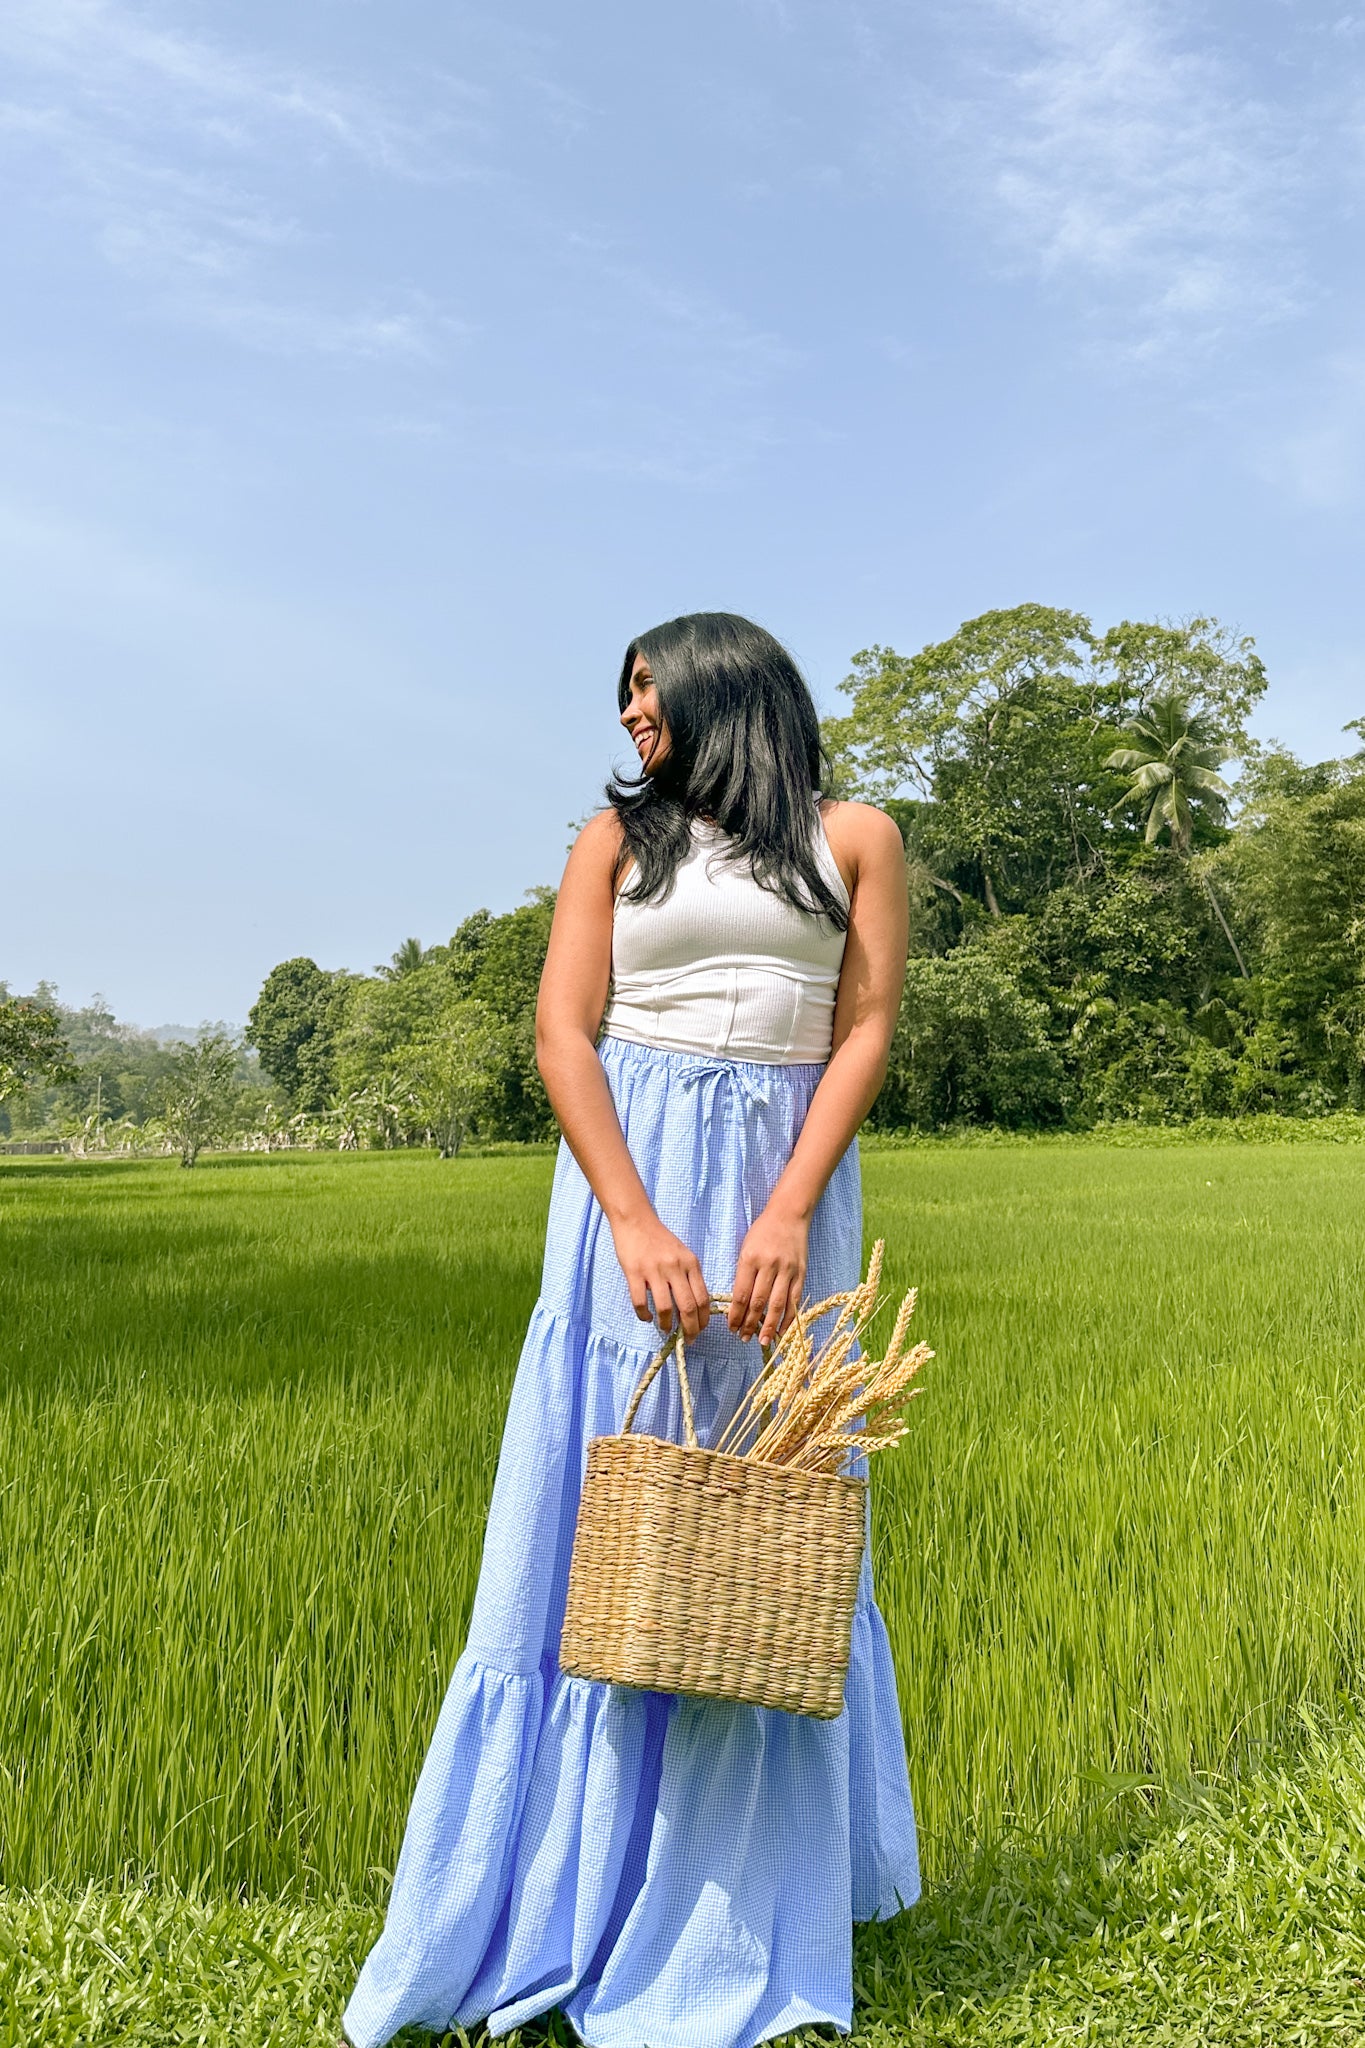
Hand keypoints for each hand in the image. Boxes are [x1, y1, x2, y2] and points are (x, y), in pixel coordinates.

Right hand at [611, 1213, 710, 1339]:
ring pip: (665, 1308)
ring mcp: (654, 1270)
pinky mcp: (634, 1272)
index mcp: (691, 1263)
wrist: (636, 1220)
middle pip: (688, 1307)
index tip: (700, 1331)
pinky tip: (647, 1317)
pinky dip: (644, 1315)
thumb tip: (693, 1308)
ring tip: (665, 1329)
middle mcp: (675, 1267)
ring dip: (666, 1324)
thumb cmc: (660, 1239)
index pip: (703, 1298)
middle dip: (690, 1329)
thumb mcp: (683, 1255)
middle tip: (688, 1339)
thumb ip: (689, 1276)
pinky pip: (641, 1302)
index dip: (703, 1320)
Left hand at [727, 1204, 808, 1343]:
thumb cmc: (762, 1232)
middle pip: (758, 1302)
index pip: (741, 1294)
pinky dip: (788, 1317)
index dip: (735, 1315)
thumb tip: (740, 1305)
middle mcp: (769, 1265)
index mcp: (750, 1259)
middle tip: (743, 1338)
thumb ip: (743, 1275)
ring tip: (763, 1341)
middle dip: (749, 1324)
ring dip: (769, 1326)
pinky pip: (793, 1300)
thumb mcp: (745, 1248)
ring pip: (777, 1304)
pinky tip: (782, 1330)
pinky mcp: (801, 1273)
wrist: (788, 1215)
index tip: (731, 1328)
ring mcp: (787, 1270)